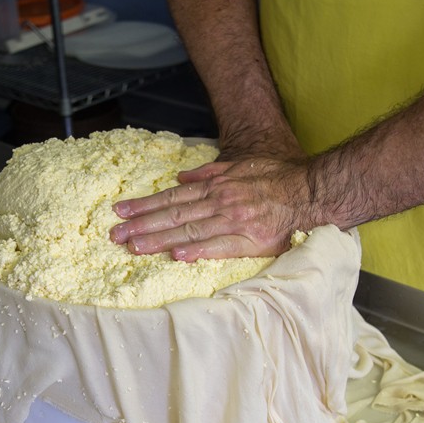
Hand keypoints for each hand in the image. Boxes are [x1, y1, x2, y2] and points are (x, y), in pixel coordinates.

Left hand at [110, 156, 319, 261]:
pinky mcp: (250, 241)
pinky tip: (177, 257)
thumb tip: (181, 176)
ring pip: (190, 231)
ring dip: (160, 239)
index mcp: (216, 186)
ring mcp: (234, 222)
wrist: (308, 192)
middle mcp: (219, 203)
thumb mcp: (240, 165)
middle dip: (142, 225)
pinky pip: (220, 247)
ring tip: (134, 247)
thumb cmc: (275, 179)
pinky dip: (198, 251)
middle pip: (174, 215)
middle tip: (115, 235)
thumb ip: (209, 171)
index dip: (145, 205)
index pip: (172, 197)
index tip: (121, 212)